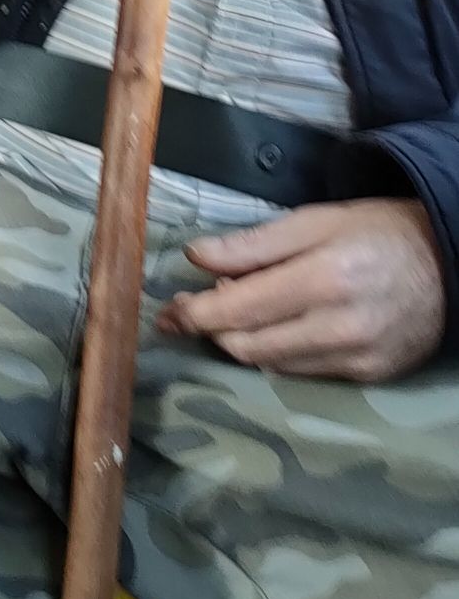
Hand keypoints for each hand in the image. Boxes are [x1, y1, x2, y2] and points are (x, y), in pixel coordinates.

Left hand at [157, 199, 446, 381]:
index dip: (195, 315)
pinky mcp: (369, 376)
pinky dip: (277, 353)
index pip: (238, 311)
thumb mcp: (313, 222)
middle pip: (247, 346)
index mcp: (323, 278)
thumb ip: (252, 244)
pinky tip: (275, 328)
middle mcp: (340, 326)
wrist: (449, 263)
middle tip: (197, 308)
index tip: (168, 312)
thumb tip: (195, 257)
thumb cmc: (374, 232)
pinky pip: (302, 373)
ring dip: (241, 342)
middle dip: (212, 330)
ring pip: (270, 364)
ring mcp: (357, 358)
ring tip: (237, 312)